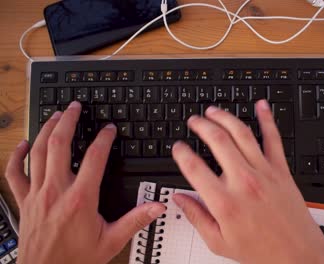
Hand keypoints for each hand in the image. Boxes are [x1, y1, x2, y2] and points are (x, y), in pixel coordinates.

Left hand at [5, 101, 165, 263]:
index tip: (108, 129)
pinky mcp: (24, 200)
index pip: (94, 157)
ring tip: (54, 116)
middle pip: (59, 144)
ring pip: (38, 152)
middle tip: (74, 107)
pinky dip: (17, 155)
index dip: (104, 138)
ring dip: (46, 130)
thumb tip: (156, 207)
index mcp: (80, 198)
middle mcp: (56, 190)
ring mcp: (37, 193)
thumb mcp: (111, 241)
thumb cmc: (74, 260)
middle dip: (67, 121)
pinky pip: (15, 173)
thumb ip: (135, 220)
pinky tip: (23, 144)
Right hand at [171, 100, 323, 263]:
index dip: (181, 153)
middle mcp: (244, 182)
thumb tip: (179, 199)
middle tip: (194, 121)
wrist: (298, 254)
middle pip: (217, 141)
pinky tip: (261, 106)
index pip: (194, 167)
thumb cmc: (262, 251)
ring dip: (225, 117)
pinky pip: (274, 138)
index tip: (178, 148)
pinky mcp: (281, 170)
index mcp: (224, 202)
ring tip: (213, 111)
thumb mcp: (219, 242)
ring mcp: (264, 172)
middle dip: (201, 125)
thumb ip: (197, 217)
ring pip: (242, 134)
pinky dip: (267, 119)